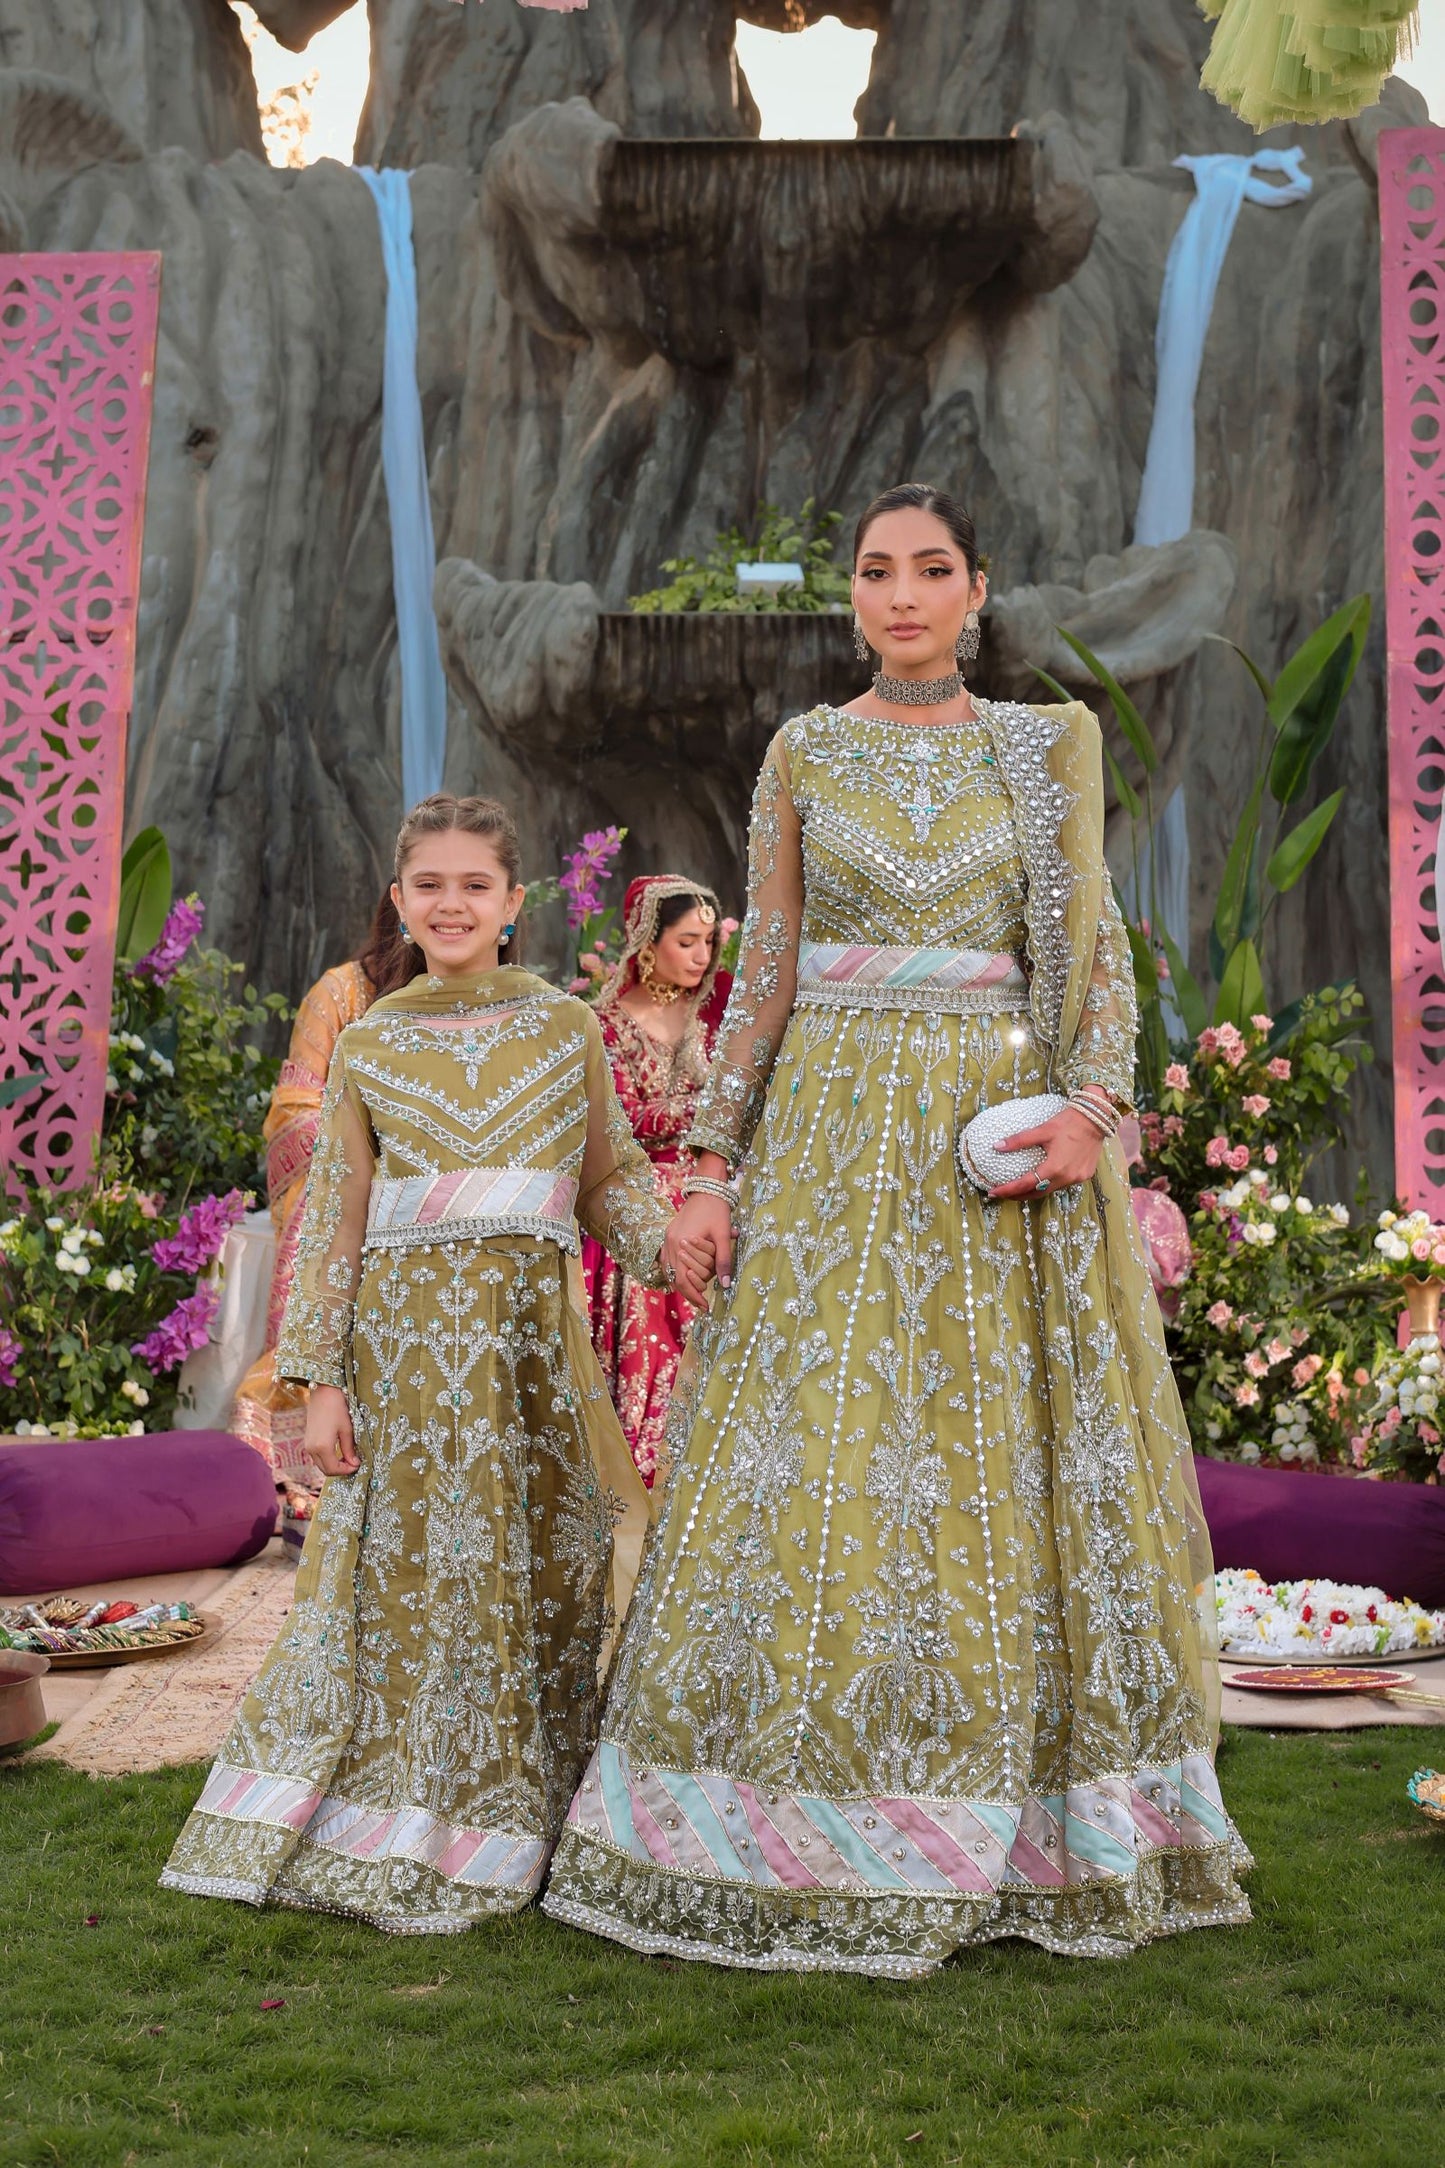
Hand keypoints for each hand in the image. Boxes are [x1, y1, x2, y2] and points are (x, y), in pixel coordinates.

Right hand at [304, 1383, 359, 1477]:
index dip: (346, 1470)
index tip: (358, 1465)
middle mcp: (312, 1449)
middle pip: (325, 1470)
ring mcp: (308, 1445)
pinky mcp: (307, 1440)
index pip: (333, 1469)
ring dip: (333, 1465)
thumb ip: (349, 1449)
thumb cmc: (338, 1408)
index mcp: (322, 1447)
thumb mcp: (347, 1429)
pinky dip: (327, 1458)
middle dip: (340, 1470)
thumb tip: (355, 1464)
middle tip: (354, 1463)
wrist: (324, 1392)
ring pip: (321, 1464)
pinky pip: (317, 1456)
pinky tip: (338, 1452)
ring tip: (348, 1457)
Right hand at [662, 1192, 733, 1300]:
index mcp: (681, 1242)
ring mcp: (666, 1238)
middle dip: (688, 1292)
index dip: (694, 1296)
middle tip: (702, 1303)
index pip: (683, 1279)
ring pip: (669, 1270)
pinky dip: (676, 1271)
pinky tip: (687, 1277)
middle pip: (674, 1278)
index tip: (706, 1306)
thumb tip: (726, 1285)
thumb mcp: (724, 1236)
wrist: (707, 1187)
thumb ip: (724, 1261)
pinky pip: (668, 1260)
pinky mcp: (668, 1235)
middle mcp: (669, 1242)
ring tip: (695, 1294)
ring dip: (681, 1283)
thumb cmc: (717, 1210)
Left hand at [987, 1103, 1106, 1201]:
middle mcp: (1066, 1177)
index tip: (993, 1193)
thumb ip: (1019, 1140)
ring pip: (1051, 1190)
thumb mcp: (1042, 1130)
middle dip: (1018, 1195)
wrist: (1096, 1118)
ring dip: (1034, 1191)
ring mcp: (1077, 1178)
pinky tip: (1043, 1179)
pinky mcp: (1084, 1175)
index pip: (1025, 1185)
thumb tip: (997, 1146)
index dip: (1008, 1190)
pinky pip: (1063, 1184)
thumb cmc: (1068, 1123)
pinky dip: (1050, 1184)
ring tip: (1019, 1189)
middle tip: (1003, 1193)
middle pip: (1037, 1193)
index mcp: (1054, 1168)